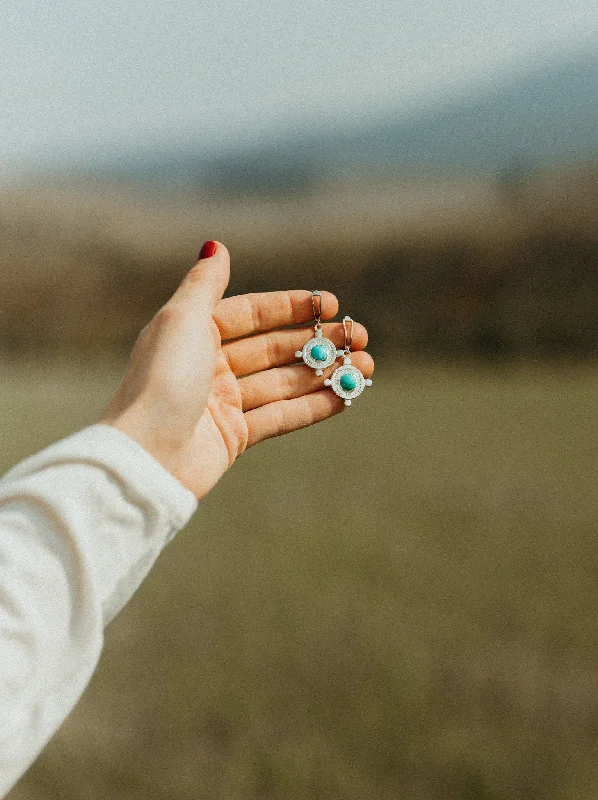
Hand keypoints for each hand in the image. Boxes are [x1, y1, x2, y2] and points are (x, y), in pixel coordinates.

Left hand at [99, 242, 373, 498]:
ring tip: (366, 366)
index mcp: (194, 334)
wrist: (146, 455)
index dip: (291, 307)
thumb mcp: (182, 320)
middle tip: (360, 336)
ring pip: (283, 382)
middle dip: (317, 341)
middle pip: (273, 348)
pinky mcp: (235, 437)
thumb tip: (216, 245)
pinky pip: (281, 416)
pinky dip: (314, 406)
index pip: (252, 314)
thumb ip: (205, 284)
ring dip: (325, 373)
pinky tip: (345, 396)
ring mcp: (224, 403)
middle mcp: (210, 366)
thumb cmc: (161, 379)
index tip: (332, 304)